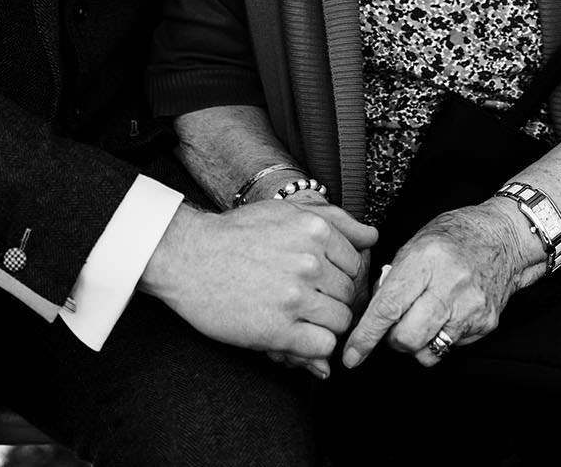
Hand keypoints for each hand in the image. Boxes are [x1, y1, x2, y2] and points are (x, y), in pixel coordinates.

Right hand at [139, 200, 377, 377]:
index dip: (340, 278)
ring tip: (299, 320)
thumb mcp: (286, 212)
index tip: (320, 283)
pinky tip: (294, 336)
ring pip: (340, 322)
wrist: (187, 257)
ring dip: (324, 325)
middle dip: (332, 302)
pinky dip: (314, 347)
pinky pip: (322, 346)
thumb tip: (373, 237)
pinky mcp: (277, 329)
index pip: (356, 264)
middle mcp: (310, 261)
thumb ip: (335, 221)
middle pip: (349, 294)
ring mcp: (294, 296)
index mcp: (315, 230)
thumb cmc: (235, 235)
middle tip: (307, 304)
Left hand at [339, 201, 534, 369]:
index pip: (388, 307)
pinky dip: (440, 338)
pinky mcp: (485, 323)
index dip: (366, 335)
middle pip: (407, 337)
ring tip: (422, 319)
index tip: (351, 354)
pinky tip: (446, 315)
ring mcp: (471, 307)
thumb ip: (392, 279)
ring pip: (428, 351)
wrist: (504, 237)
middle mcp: (451, 284)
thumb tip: (371, 313)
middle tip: (395, 323)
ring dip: (416, 342)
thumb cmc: (457, 236)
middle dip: (392, 339)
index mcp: (427, 260)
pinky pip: (450, 347)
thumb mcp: (416, 244)